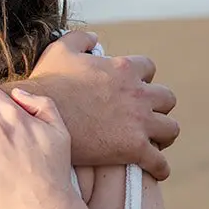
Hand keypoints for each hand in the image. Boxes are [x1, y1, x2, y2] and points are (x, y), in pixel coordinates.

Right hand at [30, 31, 177, 179]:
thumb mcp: (61, 50)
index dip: (141, 79)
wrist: (37, 118)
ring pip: (171, 128)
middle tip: (145, 116)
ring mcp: (138, 122)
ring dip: (163, 134)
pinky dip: (160, 167)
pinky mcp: (133, 148)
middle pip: (167, 98)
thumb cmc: (47, 83)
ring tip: (153, 142)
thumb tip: (95, 38)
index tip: (132, 88)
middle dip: (158, 106)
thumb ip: (81, 38)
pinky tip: (155, 170)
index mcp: (124, 69)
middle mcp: (137, 94)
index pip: (149, 68)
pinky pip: (160, 161)